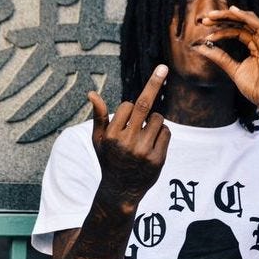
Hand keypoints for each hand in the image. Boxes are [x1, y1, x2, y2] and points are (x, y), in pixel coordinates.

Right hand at [88, 64, 170, 212]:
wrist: (121, 191)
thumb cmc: (109, 160)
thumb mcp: (99, 140)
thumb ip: (98, 116)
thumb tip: (91, 93)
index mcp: (111, 135)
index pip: (127, 106)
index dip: (130, 109)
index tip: (129, 115)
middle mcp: (127, 142)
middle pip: (144, 105)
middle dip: (154, 83)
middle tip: (163, 67)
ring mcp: (144, 151)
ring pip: (158, 119)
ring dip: (155, 121)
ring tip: (146, 135)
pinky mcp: (158, 159)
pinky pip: (167, 133)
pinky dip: (163, 133)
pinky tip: (153, 144)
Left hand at [197, 6, 258, 110]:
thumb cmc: (254, 87)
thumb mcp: (232, 69)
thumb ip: (219, 57)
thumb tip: (202, 48)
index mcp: (254, 45)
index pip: (236, 30)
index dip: (220, 28)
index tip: (205, 29)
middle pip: (241, 23)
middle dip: (222, 18)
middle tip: (205, 18)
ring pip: (248, 20)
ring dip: (230, 16)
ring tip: (213, 15)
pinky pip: (258, 25)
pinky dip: (245, 17)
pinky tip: (232, 12)